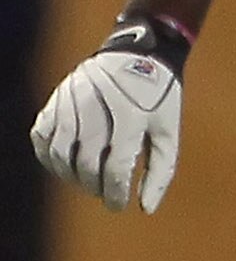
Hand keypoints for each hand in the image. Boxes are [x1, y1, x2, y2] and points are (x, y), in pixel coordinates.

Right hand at [33, 15, 187, 212]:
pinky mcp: (55, 98)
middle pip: (85, 164)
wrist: (138, 53)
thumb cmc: (158, 99)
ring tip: (87, 182)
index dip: (114, 194)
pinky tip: (64, 166)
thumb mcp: (169, 130)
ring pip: (59, 154)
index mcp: (131, 116)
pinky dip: (48, 157)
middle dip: (94, 186)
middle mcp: (96, 107)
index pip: (115, 168)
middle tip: (104, 192)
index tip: (117, 206)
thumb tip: (146, 208)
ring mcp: (71, 101)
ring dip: (70, 177)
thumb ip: (161, 170)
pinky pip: (40, 136)